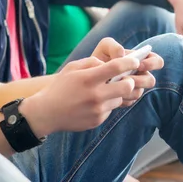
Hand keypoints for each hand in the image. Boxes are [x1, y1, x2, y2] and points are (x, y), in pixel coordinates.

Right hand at [25, 39, 141, 134]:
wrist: (47, 112)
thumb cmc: (60, 87)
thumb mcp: (72, 68)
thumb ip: (91, 62)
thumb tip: (108, 64)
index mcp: (88, 78)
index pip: (116, 67)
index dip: (130, 62)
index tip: (135, 61)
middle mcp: (95, 94)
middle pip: (127, 86)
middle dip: (130, 80)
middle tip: (126, 78)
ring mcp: (98, 109)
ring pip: (120, 99)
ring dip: (117, 93)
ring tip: (105, 91)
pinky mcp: (98, 120)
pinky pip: (110, 109)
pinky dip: (106, 104)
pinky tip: (93, 103)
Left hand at [93, 38, 162, 105]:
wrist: (88, 74)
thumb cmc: (99, 57)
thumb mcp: (104, 47)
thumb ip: (113, 46)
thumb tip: (121, 55)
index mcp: (140, 61)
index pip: (157, 61)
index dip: (152, 63)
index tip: (139, 64)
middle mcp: (140, 76)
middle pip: (150, 81)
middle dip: (140, 80)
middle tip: (127, 78)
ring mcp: (134, 89)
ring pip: (138, 92)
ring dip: (127, 89)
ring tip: (113, 85)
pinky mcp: (126, 99)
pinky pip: (128, 101)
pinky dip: (119, 97)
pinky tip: (108, 93)